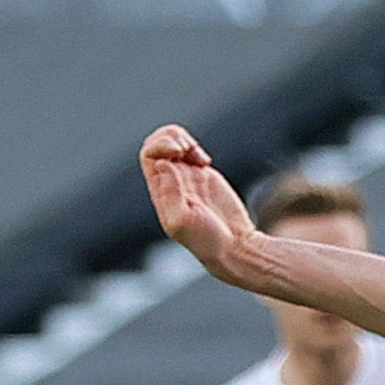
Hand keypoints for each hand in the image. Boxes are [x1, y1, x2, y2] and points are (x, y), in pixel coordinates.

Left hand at [140, 126, 261, 285]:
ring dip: (182, 139)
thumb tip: (164, 163)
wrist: (234, 248)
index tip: (179, 151)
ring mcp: (185, 177)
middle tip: (187, 148)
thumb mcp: (183, 221)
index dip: (161, 145)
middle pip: (156, 143)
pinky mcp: (201, 175)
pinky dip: (194, 147)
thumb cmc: (207, 240)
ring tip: (197, 153)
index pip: (150, 155)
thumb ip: (170, 193)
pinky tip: (205, 160)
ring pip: (171, 143)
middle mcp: (169, 181)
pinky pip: (188, 151)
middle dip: (170, 137)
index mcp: (160, 191)